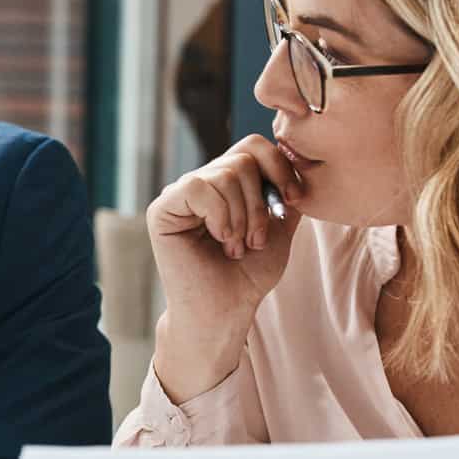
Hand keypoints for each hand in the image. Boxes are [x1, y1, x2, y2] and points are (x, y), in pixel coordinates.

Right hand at [146, 135, 306, 400]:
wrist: (225, 311)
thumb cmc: (248, 276)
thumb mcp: (279, 227)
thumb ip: (285, 193)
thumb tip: (295, 160)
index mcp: (228, 183)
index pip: (254, 146)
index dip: (280, 168)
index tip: (294, 200)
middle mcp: (203, 182)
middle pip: (243, 158)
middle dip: (260, 202)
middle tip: (256, 241)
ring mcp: (181, 193)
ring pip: (225, 174)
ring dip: (242, 216)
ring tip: (237, 248)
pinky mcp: (163, 208)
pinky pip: (199, 187)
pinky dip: (220, 216)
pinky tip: (220, 240)